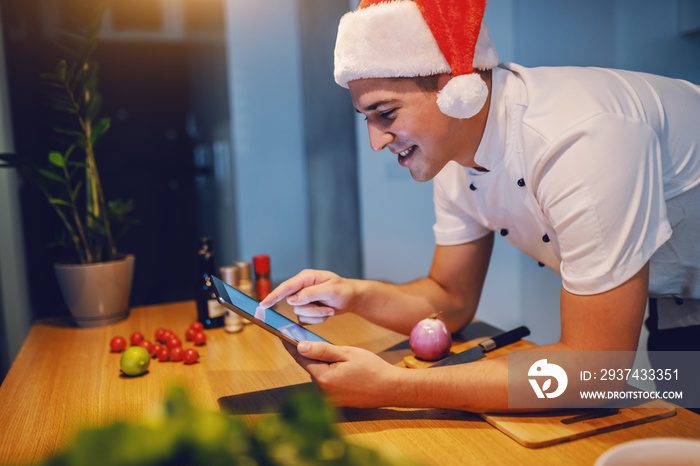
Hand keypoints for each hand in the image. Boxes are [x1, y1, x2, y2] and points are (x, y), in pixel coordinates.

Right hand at [259, 270, 356, 323]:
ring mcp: (303, 300)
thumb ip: (310, 293)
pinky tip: (326, 312)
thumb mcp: (330, 290)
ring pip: (300, 314)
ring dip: (317, 315)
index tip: (263, 305)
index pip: (286, 287)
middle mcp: (301, 288)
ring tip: (329, 308)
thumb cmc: (343, 290)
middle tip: (328, 306)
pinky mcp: (306, 311)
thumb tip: (292, 300)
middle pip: (294, 304)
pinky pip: (305, 321)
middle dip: (312, 309)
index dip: (273, 296)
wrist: (351, 298)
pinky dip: (317, 320)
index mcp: (305, 278)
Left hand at [282, 340, 400, 407]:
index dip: (291, 345)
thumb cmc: (372, 369)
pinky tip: (343, 368)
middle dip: (313, 354)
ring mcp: (329, 399)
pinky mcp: (335, 401)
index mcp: (324, 379)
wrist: (391, 388)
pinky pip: (326, 383)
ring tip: (340, 357)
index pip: (301, 359)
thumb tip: (300, 346)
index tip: (281, 335)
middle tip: (317, 340)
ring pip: (318, 375)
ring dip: (323, 364)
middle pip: (310, 367)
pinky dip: (330, 373)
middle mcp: (323, 392)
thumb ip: (322, 350)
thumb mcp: (347, 353)